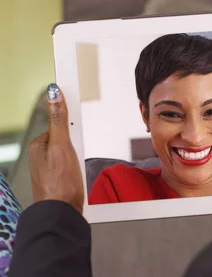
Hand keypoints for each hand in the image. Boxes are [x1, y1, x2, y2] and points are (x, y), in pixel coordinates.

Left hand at [29, 84, 83, 212]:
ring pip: (69, 153)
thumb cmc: (59, 184)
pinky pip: (71, 165)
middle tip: (76, 155)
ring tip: (77, 168)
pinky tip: (78, 174)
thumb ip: (59, 120)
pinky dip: (78, 167)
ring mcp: (50, 170)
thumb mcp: (61, 145)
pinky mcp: (59, 180)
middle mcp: (40, 157)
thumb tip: (54, 94)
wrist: (62, 213)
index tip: (78, 111)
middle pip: (65, 140)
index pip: (58, 125)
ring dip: (78, 157)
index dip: (69, 122)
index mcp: (37, 146)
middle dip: (75, 144)